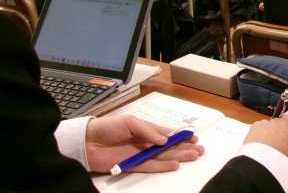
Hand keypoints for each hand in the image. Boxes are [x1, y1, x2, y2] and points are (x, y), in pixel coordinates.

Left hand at [85, 115, 202, 172]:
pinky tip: (175, 165)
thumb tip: (164, 139)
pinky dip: (163, 166)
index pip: (167, 132)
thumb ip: (148, 130)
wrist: (87, 141)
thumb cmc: (108, 127)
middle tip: (199, 149)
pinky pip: (151, 166)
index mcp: (146, 129)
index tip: (193, 137)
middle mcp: (145, 141)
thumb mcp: (129, 122)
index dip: (180, 135)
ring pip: (163, 156)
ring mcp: (140, 154)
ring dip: (179, 156)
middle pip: (169, 146)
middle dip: (184, 147)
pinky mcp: (133, 165)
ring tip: (193, 156)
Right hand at [243, 110, 287, 163]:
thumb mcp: (258, 125)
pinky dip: (287, 155)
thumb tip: (269, 127)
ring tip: (275, 150)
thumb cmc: (260, 140)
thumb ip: (267, 124)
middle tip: (274, 138)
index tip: (274, 125)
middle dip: (286, 132)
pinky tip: (277, 158)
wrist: (262, 165)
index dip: (282, 119)